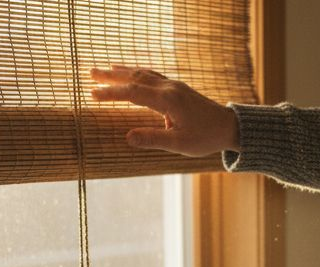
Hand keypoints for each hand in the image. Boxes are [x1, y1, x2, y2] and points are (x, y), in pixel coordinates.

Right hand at [89, 66, 240, 156]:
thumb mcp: (179, 144)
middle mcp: (169, 88)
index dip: (111, 93)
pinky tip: (130, 72)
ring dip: (123, 72)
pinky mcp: (177, 88)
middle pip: (135, 77)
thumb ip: (153, 139)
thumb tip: (127, 137)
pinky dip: (137, 72)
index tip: (92, 94)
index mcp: (168, 101)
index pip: (133, 93)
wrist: (229, 126)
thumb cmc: (206, 137)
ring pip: (144, 73)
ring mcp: (174, 85)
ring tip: (104, 70)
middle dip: (111, 76)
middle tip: (90, 73)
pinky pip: (152, 75)